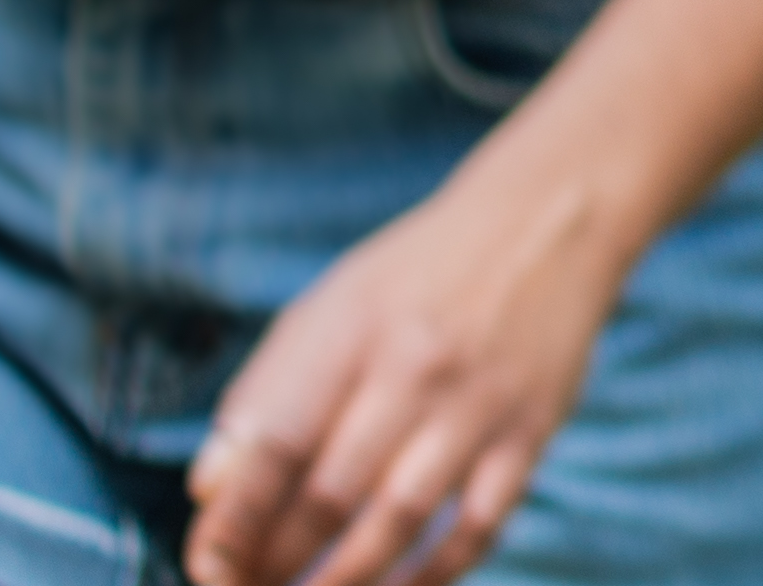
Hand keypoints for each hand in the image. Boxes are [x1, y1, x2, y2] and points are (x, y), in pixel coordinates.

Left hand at [185, 161, 624, 585]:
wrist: (554, 213)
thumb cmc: (420, 271)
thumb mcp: (331, 304)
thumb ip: (266, 392)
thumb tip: (210, 492)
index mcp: (352, 332)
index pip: (274, 445)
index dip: (231, 521)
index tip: (208, 564)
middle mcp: (416, 367)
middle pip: (329, 495)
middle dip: (275, 564)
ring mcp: (480, 401)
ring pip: (400, 521)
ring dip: (344, 582)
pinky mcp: (533, 427)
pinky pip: (480, 523)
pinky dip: (434, 572)